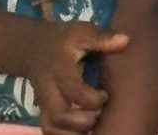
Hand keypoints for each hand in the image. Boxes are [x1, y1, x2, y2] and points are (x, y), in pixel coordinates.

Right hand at [27, 19, 128, 134]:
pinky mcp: (43, 110)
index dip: (92, 99)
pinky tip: (80, 133)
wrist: (32, 46)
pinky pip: (48, 130)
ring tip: (91, 127)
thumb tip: (126, 40)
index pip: (73, 89)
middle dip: (82, 122)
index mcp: (59, 67)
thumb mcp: (80, 32)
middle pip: (58, 114)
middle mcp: (49, 87)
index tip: (105, 95)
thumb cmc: (63, 39)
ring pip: (51, 126)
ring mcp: (43, 100)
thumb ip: (101, 38)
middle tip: (98, 116)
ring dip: (73, 133)